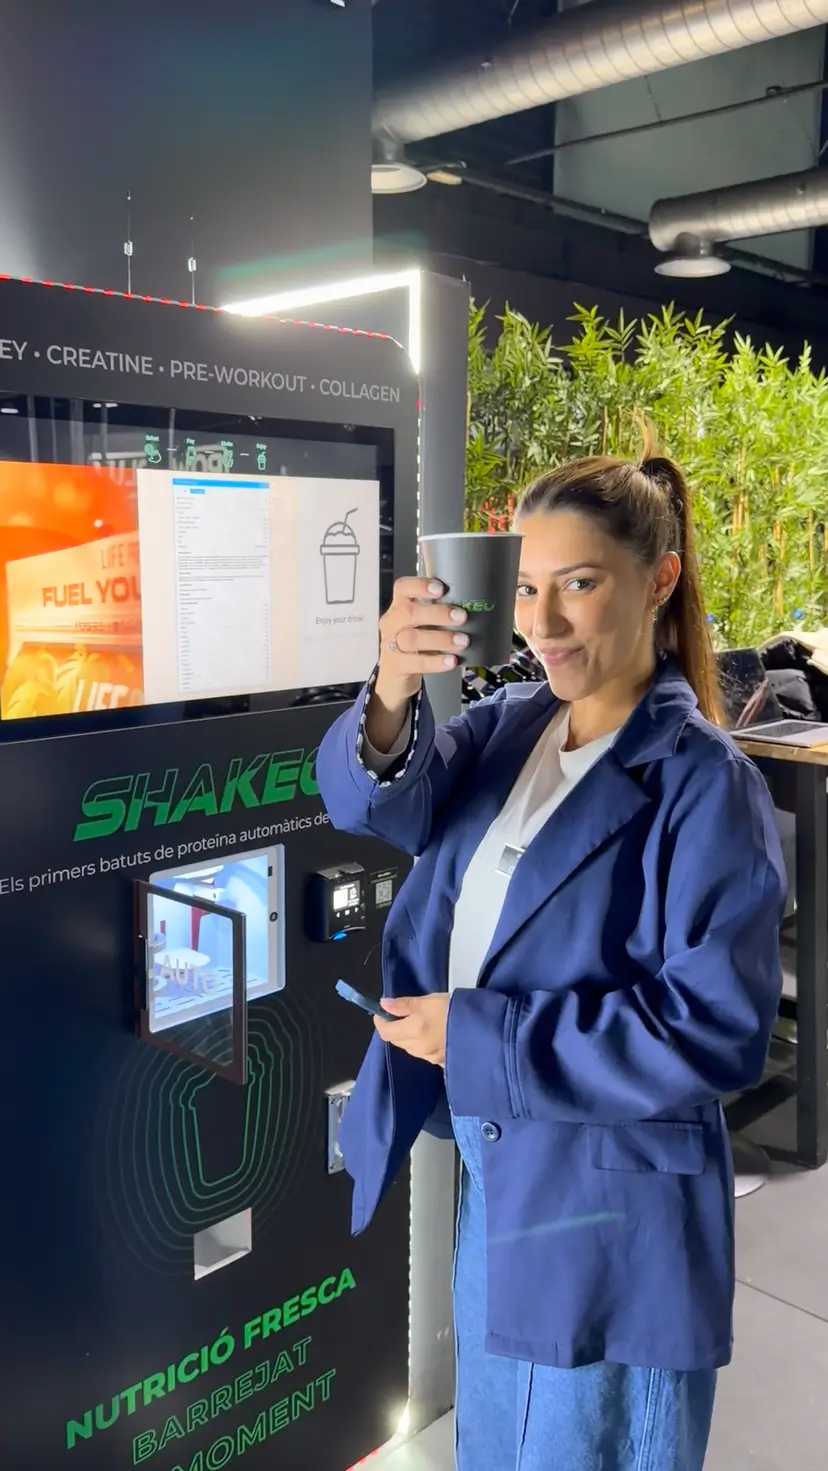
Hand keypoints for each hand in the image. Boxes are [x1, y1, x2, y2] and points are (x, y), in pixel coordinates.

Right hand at [365, 578, 468, 751]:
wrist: (392, 682)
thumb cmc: (415, 647)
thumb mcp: (421, 627)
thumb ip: (437, 615)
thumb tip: (481, 602)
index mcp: (397, 608)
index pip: (402, 588)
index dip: (420, 585)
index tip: (441, 586)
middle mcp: (390, 624)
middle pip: (409, 613)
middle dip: (436, 613)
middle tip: (462, 615)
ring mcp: (390, 647)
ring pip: (412, 638)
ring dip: (439, 638)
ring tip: (464, 641)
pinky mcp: (395, 669)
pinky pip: (414, 664)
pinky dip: (435, 662)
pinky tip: (453, 662)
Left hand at [374, 994, 448, 1067]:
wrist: (481, 1025)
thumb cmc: (453, 1008)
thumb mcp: (427, 1000)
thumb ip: (403, 1004)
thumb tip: (383, 1005)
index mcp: (413, 1031)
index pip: (385, 1032)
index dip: (380, 1022)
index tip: (382, 1012)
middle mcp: (419, 1048)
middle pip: (396, 1041)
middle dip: (394, 1028)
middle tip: (402, 1015)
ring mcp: (431, 1057)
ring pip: (409, 1048)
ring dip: (407, 1038)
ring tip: (419, 1025)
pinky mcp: (442, 1062)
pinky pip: (424, 1054)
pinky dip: (422, 1046)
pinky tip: (431, 1037)